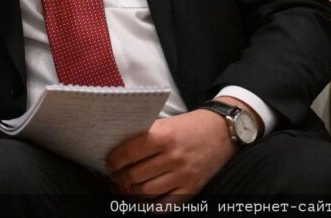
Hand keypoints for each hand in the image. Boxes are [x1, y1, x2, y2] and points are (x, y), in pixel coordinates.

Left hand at [106, 107, 236, 202]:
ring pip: (148, 191)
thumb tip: (119, 149)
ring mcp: (184, 174)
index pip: (130, 152)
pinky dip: (152, 206)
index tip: (109, 163)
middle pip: (136, 174)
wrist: (221, 131)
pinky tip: (144, 201)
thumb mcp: (166, 123)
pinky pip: (167, 204)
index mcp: (164, 136)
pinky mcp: (193, 187)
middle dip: (120, 177)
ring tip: (127, 186)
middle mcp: (173, 156)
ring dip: (132, 191)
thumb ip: (146, 136)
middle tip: (115, 176)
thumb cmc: (190, 125)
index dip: (115, 161)